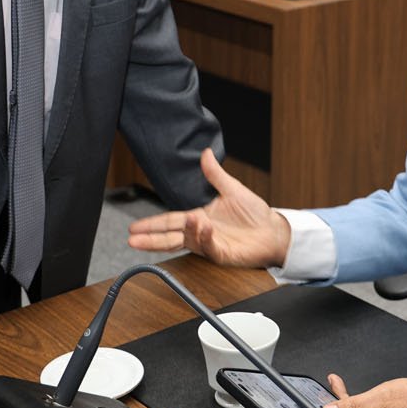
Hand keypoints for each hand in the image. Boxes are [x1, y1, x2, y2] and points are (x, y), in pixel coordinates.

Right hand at [128, 148, 291, 267]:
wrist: (273, 230)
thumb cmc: (255, 213)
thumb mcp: (232, 189)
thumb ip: (215, 174)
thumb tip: (204, 154)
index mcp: (199, 218)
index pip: (170, 221)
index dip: (152, 224)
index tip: (135, 227)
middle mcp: (200, 232)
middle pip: (169, 236)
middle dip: (150, 238)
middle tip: (132, 240)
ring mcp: (210, 244)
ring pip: (185, 243)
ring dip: (172, 237)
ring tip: (163, 230)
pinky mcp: (222, 253)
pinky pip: (209, 246)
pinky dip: (204, 237)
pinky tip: (201, 227)